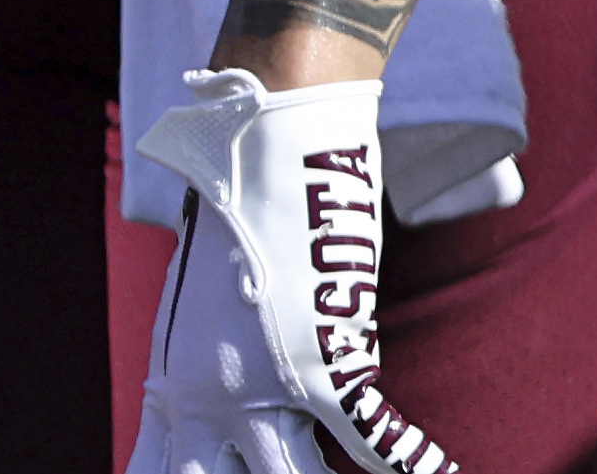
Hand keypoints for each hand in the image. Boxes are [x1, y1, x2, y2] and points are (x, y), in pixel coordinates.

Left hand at [126, 71, 458, 473]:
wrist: (260, 154)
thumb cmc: (236, 223)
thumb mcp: (195, 310)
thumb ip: (203, 373)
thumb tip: (214, 417)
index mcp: (171, 384)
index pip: (154, 470)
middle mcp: (205, 396)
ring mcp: (262, 388)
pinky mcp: (321, 370)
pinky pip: (376, 443)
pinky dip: (414, 463)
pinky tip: (442, 472)